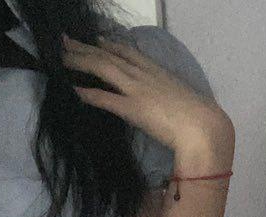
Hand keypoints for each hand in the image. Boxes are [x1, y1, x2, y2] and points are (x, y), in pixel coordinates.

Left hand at [60, 33, 231, 161]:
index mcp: (157, 72)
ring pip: (103, 68)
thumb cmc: (197, 119)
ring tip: (62, 57)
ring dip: (81, 61)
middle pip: (109, 56)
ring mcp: (137, 90)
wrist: (203, 128)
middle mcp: (144, 75)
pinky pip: (106, 98)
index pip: (129, 53)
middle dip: (86, 48)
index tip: (96, 40)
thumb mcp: (179, 98)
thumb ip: (165, 95)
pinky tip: (74, 89)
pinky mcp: (133, 109)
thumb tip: (159, 101)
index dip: (109, 45)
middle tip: (66, 42)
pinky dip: (89, 93)